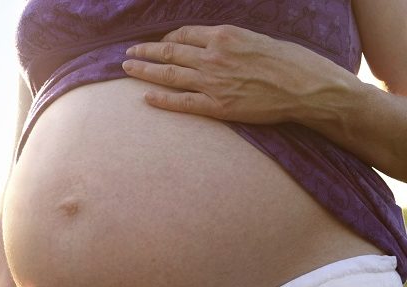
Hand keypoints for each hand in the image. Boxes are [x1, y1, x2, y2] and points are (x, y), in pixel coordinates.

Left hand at [122, 24, 357, 124]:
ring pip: (169, 74)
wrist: (306, 88)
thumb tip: (214, 44)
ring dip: (145, 71)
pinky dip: (161, 99)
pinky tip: (146, 97)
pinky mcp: (217, 106)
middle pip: (170, 51)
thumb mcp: (258, 39)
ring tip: (128, 68)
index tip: (159, 43)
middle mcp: (214, 56)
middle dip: (145, 51)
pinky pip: (182, 102)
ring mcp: (213, 82)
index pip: (185, 33)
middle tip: (128, 53)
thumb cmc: (290, 62)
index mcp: (224, 35)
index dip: (167, 38)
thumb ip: (231, 42)